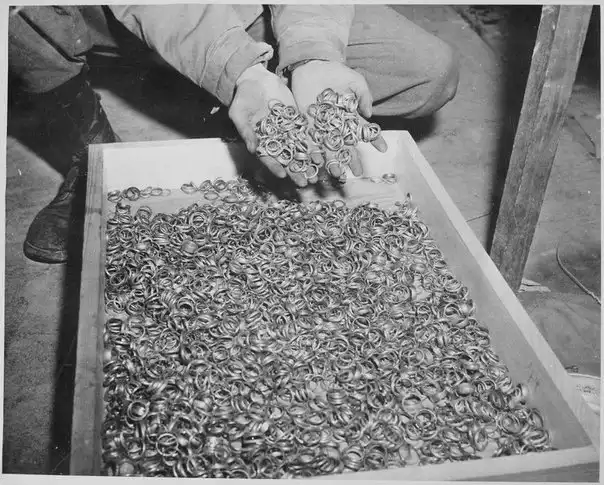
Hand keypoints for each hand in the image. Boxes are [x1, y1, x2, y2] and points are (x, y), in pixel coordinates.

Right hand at [229, 63, 309, 185]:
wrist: (255, 80)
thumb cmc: (242, 98)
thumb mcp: (239, 114)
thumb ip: (246, 131)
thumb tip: (252, 149)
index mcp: (260, 142)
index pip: (268, 158)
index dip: (275, 167)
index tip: (283, 175)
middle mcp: (274, 139)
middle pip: (286, 159)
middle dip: (296, 171)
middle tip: (305, 183)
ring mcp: (286, 130)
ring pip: (299, 150)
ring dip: (307, 162)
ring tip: (317, 174)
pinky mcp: (296, 120)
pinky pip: (306, 134)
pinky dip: (313, 145)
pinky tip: (321, 154)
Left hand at [290, 60, 387, 177]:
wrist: (312, 66)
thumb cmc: (336, 72)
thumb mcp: (355, 81)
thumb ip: (364, 95)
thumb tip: (369, 114)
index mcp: (350, 116)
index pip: (364, 131)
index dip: (374, 140)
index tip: (383, 149)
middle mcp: (337, 125)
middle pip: (347, 146)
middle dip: (353, 159)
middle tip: (358, 173)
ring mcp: (322, 127)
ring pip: (329, 148)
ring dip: (333, 161)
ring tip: (338, 174)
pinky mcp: (307, 125)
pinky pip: (311, 141)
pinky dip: (313, 152)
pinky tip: (317, 163)